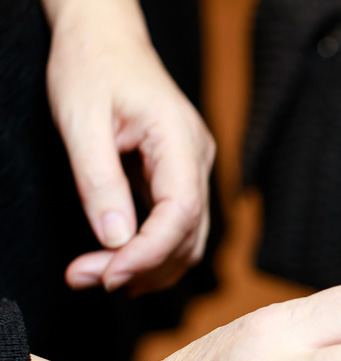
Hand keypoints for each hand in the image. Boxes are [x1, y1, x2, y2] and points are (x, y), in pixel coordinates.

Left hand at [44, 0, 214, 293]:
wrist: (105, 38)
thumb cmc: (91, 68)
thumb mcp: (80, 121)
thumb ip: (99, 181)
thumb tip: (114, 239)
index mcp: (179, 138)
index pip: (182, 211)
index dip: (148, 252)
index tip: (108, 275)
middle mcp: (198, 157)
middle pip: (188, 234)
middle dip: (140, 266)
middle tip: (84, 280)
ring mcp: (194, 168)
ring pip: (188, 238)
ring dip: (147, 266)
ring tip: (95, 277)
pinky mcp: (180, 177)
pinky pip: (178, 226)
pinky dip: (152, 251)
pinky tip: (120, 263)